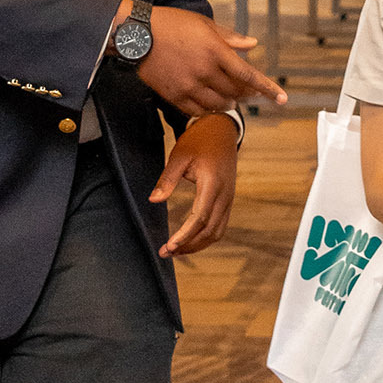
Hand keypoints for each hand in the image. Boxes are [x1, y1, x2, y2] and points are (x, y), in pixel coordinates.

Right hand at [135, 4, 286, 114]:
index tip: (281, 99)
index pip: (248, 75)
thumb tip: (252, 44)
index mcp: (215, 51)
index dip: (267, 88)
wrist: (138, 34)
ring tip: (231, 99)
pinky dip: (207, 110)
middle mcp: (204, 70)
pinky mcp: (174, 95)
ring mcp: (189, 85)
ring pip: (218, 104)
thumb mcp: (205, 24)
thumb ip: (231, 37)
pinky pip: (197, 111)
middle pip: (235, 91)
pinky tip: (210, 104)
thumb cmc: (172, 24)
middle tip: (249, 93)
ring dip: (229, 103)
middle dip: (246, 94)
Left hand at [150, 113, 237, 256]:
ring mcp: (229, 198)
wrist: (221, 130)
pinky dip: (206, 236)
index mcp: (212, 184)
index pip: (199, 218)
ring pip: (217, 231)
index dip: (184, 235)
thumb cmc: (199, 141)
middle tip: (165, 253)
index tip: (168, 246)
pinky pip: (220, 225)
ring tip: (176, 250)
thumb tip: (153, 200)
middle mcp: (225, 194)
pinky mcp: (228, 199)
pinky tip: (190, 239)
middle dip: (188, 245)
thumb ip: (167, 179)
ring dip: (198, 244)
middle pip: (209, 230)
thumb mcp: (179, 156)